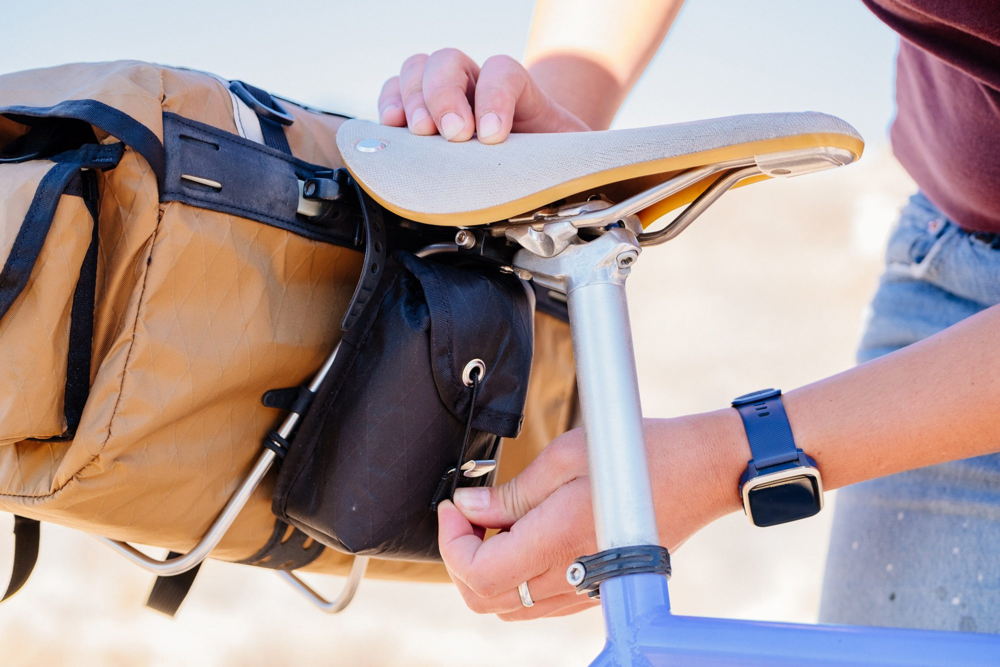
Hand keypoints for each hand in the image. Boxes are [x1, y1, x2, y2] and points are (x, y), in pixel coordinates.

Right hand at [378, 48, 589, 143]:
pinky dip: (389, 102)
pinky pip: (395, 90)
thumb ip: (569, 159)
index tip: (493, 136)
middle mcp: (477, 82)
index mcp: (517, 88)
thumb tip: (579, 178)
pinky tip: (391, 125)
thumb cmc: (551, 155)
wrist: (538, 152)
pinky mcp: (421, 110)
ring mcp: (447, 92)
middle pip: (450, 61)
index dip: (495, 98)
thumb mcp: (568, 154)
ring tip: (419, 132)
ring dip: (413, 98)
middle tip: (453, 136)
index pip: (503, 71)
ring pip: (419, 68)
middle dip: (446, 97)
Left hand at [437, 413, 746, 620]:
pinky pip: (537, 605)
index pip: (477, 572)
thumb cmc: (636, 455)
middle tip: (464, 516)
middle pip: (484, 599)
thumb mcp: (564, 456)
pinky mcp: (597, 591)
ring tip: (491, 526)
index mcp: (557, 540)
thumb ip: (511, 491)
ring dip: (485, 572)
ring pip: (508, 607)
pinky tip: (521, 541)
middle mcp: (570, 576)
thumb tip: (466, 507)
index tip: (451, 508)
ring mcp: (585, 590)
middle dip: (460, 558)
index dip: (450, 543)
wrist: (699, 472)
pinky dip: (514, 581)